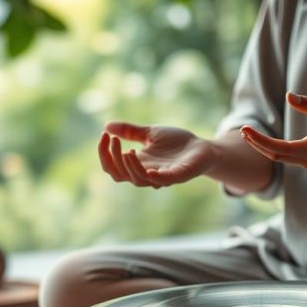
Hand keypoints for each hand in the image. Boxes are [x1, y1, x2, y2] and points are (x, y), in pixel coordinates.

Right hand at [98, 122, 218, 187]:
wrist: (202, 147)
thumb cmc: (177, 142)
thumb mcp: (150, 133)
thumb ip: (130, 131)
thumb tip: (106, 125)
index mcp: (137, 163)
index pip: (112, 166)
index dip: (104, 153)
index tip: (104, 134)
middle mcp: (145, 173)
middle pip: (119, 175)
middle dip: (111, 158)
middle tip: (113, 139)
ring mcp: (161, 177)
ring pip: (137, 180)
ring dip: (129, 166)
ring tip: (127, 150)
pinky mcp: (177, 176)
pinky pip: (161, 181)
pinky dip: (151, 175)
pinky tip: (145, 163)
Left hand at [240, 93, 306, 168]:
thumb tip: (289, 96)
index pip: (280, 148)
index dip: (260, 140)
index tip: (246, 129)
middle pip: (274, 155)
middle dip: (256, 143)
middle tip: (242, 129)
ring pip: (278, 158)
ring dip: (261, 147)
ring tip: (247, 133)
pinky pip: (284, 157)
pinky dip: (270, 149)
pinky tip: (260, 139)